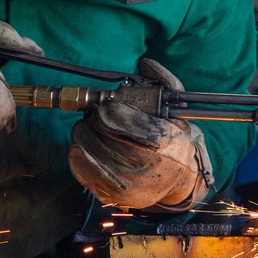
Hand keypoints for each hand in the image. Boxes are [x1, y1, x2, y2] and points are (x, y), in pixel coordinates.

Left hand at [68, 59, 213, 211]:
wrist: (178, 180)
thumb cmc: (174, 141)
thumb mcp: (177, 110)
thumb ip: (165, 82)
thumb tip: (146, 63)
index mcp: (159, 142)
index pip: (116, 118)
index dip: (107, 108)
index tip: (106, 106)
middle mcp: (141, 168)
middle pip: (98, 132)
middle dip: (94, 119)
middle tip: (98, 116)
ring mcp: (124, 185)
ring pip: (85, 148)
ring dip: (85, 134)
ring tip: (95, 131)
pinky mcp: (109, 194)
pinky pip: (80, 166)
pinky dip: (80, 152)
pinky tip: (91, 148)